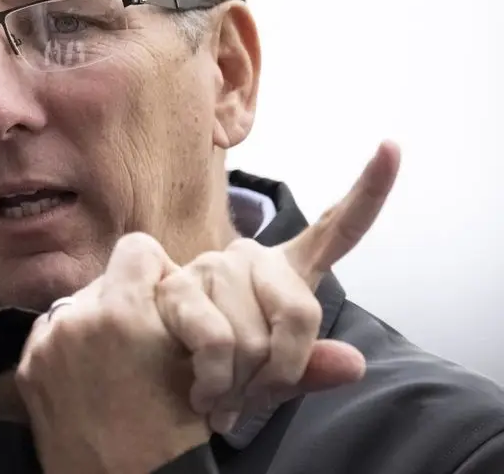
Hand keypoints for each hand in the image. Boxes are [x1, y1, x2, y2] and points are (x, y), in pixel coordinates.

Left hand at [9, 232, 209, 473]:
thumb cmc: (172, 434)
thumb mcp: (194, 362)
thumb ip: (175, 309)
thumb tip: (167, 280)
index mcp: (122, 311)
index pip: (137, 249)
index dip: (156, 271)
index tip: (163, 301)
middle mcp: (75, 318)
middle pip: (104, 280)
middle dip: (126, 302)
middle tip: (142, 341)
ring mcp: (44, 344)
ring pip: (76, 307)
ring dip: (96, 324)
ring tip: (114, 365)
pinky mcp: (26, 368)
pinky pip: (51, 337)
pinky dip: (69, 350)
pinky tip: (88, 380)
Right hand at [154, 141, 400, 432]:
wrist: (152, 371)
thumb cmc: (222, 372)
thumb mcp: (273, 379)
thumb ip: (311, 370)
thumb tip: (354, 364)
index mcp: (287, 273)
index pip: (338, 229)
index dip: (368, 190)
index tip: (391, 147)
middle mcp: (252, 257)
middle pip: (302, 311)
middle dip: (283, 368)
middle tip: (254, 397)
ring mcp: (214, 266)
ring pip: (256, 337)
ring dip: (242, 383)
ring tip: (220, 391)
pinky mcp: (177, 284)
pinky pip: (217, 340)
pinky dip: (216, 380)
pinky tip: (202, 390)